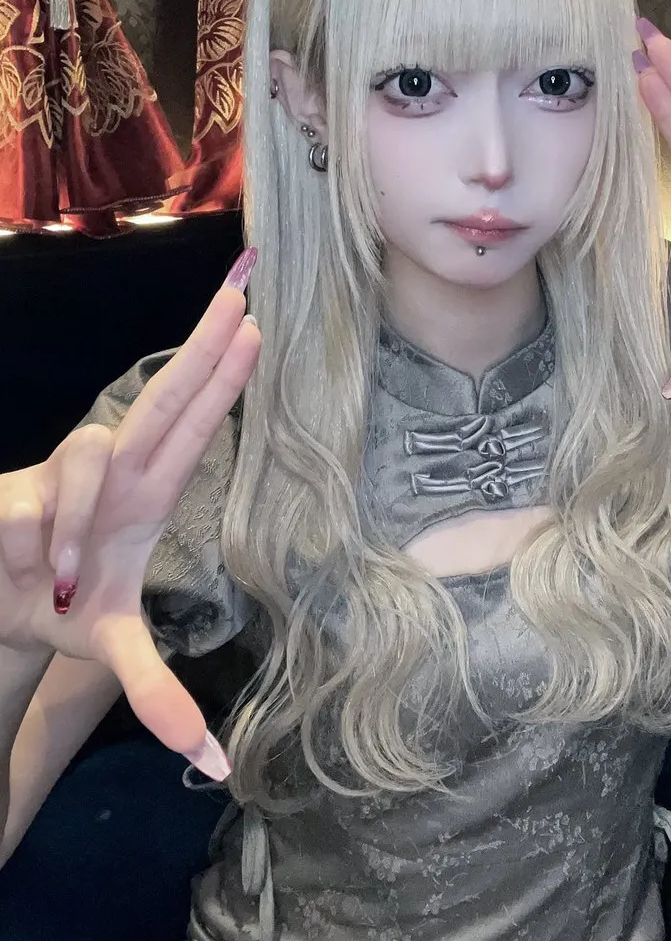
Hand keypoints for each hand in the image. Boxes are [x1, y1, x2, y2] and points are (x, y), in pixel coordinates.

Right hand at [0, 249, 260, 776]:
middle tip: (241, 295)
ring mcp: (62, 474)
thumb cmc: (64, 606)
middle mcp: (111, 471)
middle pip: (163, 400)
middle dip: (201, 349)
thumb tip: (218, 764)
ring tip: (61, 577)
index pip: (195, 428)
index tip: (257, 324)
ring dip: (81, 519)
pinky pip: (33, 504)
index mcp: (147, 495)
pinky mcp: (15, 493)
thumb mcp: (114, 651)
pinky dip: (38, 542)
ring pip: (92, 458)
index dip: (224, 379)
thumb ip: (159, 698)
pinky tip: (33, 572)